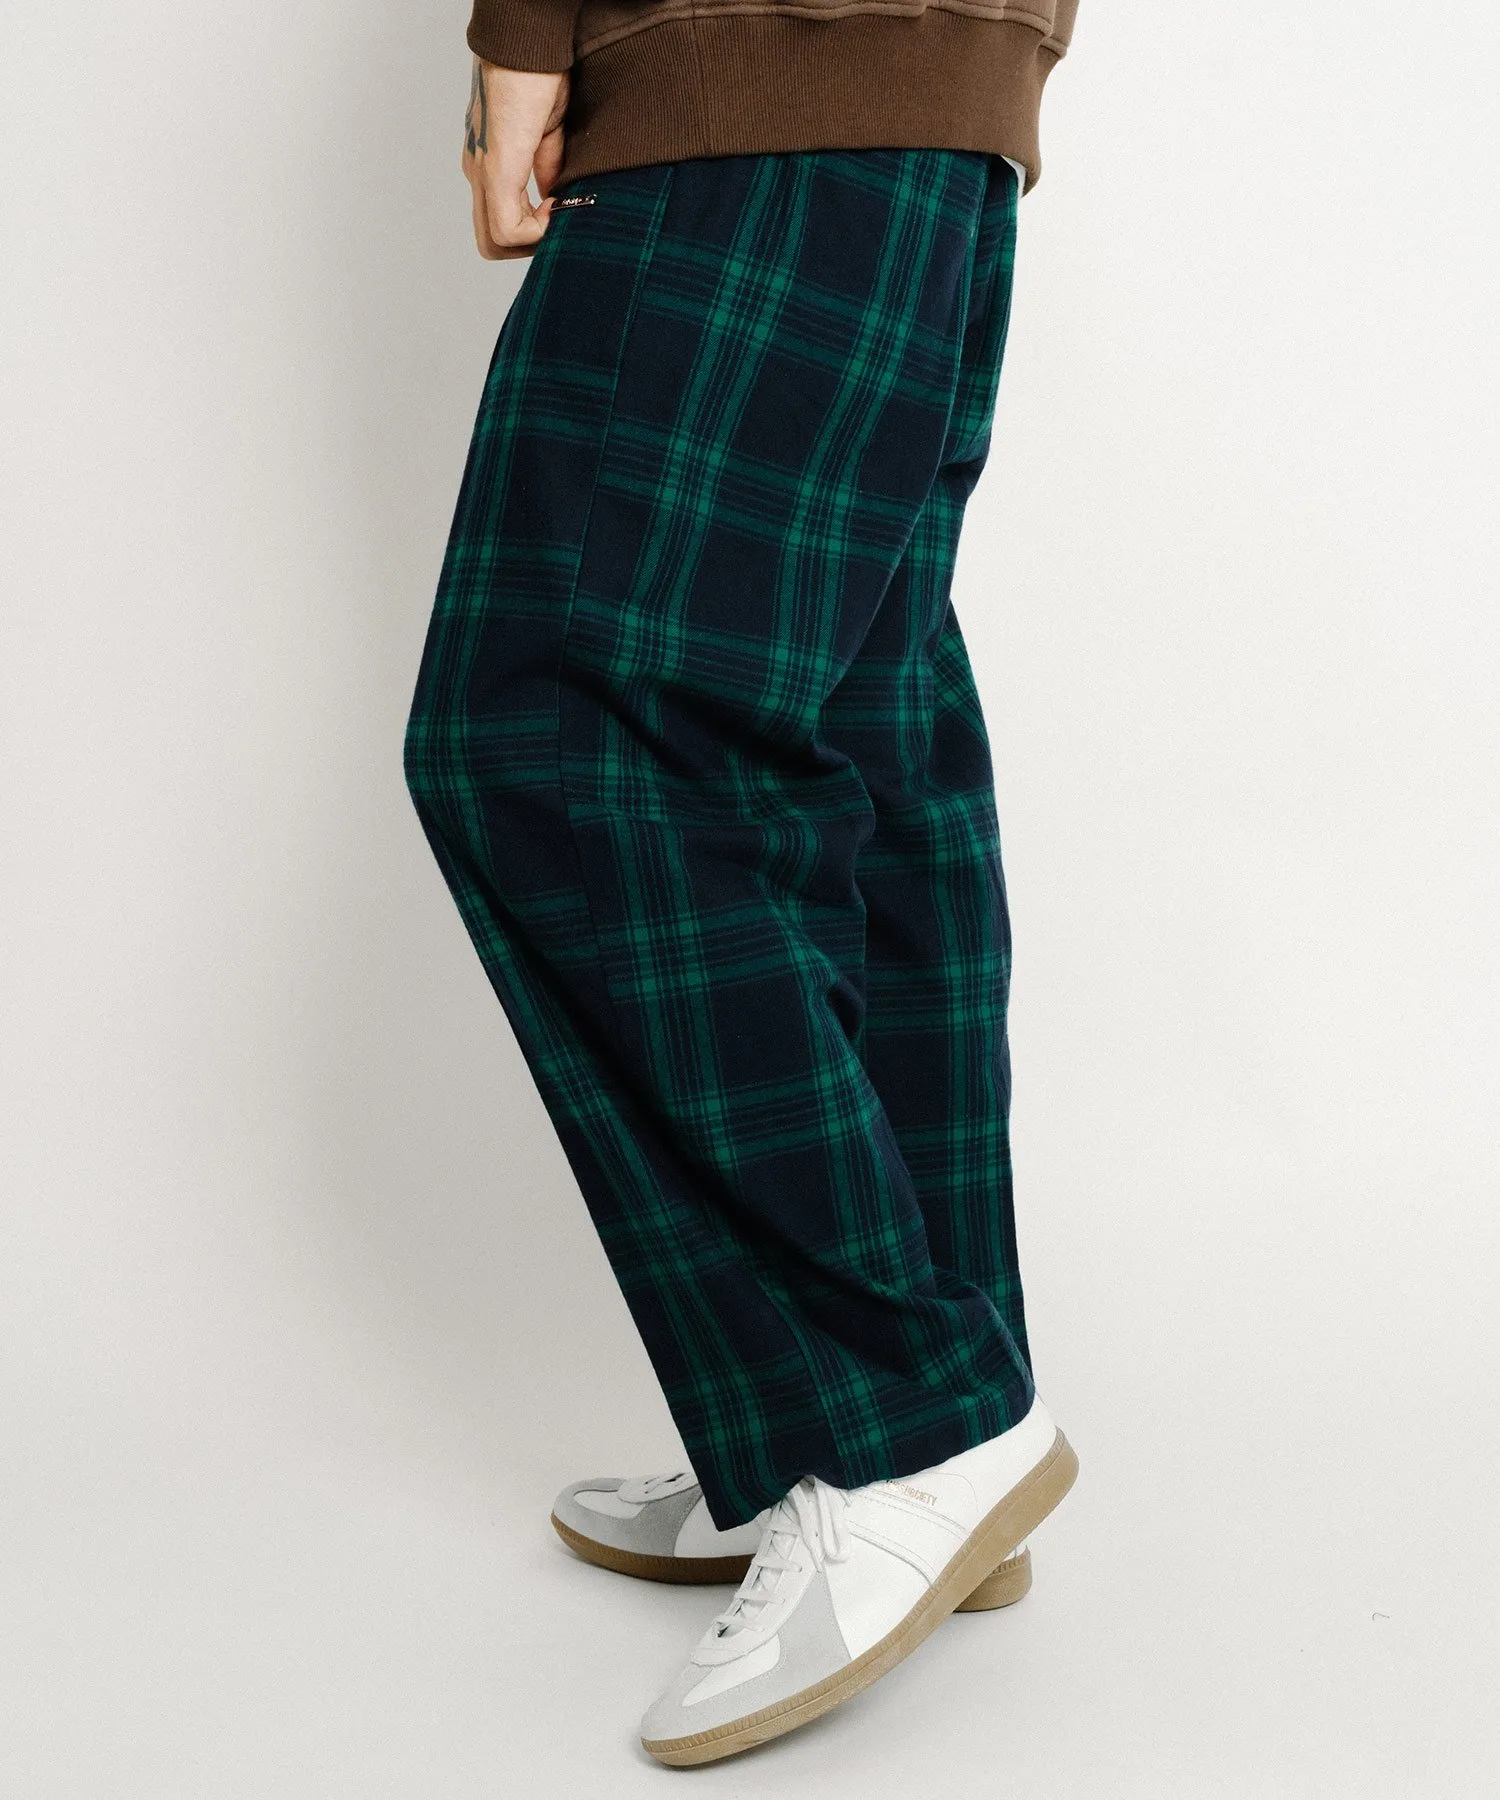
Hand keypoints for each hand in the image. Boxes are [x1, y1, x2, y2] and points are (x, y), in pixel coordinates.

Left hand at [463, 59, 569, 260]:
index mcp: (489, 163)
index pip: (499, 225)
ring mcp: (482, 172)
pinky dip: (537, 229)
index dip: (533, 232)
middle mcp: (477, 172)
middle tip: (560, 222)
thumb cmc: (538, 73)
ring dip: (534, 240)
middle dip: (531, 246)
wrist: (528, 40)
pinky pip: (507, 227)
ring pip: (494, 242)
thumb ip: (547, 169)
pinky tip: (556, 202)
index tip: (561, 208)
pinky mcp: (495, 169)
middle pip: (491, 244)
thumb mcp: (547, 133)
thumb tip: (556, 201)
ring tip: (559, 210)